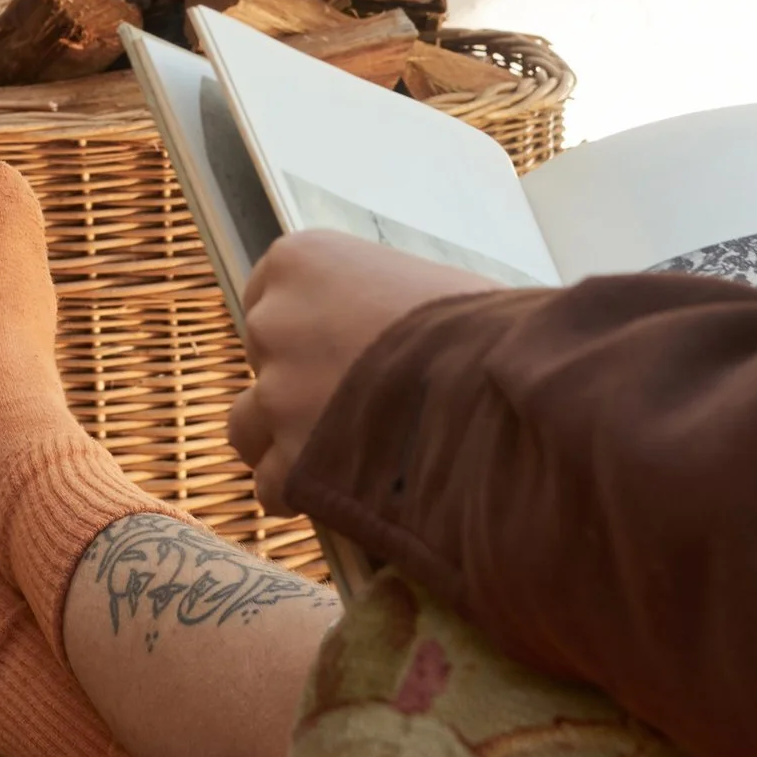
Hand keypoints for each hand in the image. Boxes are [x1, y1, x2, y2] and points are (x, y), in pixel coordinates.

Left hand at [230, 232, 499, 511]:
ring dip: (287, 442)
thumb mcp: (421, 286)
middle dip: (296, 384)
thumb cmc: (482, 326)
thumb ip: (377, 303)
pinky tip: (349, 491)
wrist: (505, 389)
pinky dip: (303, 493)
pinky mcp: (290, 463)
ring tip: (346, 455)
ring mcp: (275, 396)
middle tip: (357, 405)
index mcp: (302, 262)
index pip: (268, 292)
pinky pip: (273, 485)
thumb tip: (383, 330)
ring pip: (251, 428)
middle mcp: (273, 323)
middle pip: (262, 361)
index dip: (306, 326)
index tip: (340, 347)